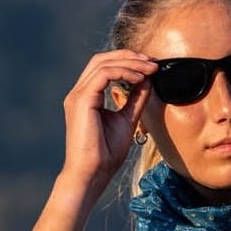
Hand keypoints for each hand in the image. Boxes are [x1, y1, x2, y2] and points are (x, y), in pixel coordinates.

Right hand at [61, 50, 157, 195]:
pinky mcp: (82, 100)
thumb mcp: (127, 120)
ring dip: (130, 63)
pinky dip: (124, 73)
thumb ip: (135, 99)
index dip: (127, 62)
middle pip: (102, 59)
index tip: (150, 67)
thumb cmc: (106, 153)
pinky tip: (140, 79)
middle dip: (129, 57)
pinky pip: (104, 74)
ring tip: (150, 70)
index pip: (104, 67)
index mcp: (87, 97)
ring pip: (103, 63)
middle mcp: (79, 93)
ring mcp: (78, 95)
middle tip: (152, 63)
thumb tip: (147, 80)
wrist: (92, 173)